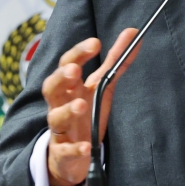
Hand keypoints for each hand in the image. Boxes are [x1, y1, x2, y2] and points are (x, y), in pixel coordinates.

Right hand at [42, 29, 140, 185]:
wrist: (74, 154)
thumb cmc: (87, 113)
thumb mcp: (102, 86)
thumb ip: (116, 61)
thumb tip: (133, 32)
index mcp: (69, 87)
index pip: (68, 64)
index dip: (79, 53)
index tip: (96, 43)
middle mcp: (60, 105)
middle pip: (51, 88)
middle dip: (61, 78)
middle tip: (74, 71)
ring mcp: (60, 129)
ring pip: (55, 118)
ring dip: (67, 111)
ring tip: (81, 105)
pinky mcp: (63, 152)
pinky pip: (66, 151)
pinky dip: (75, 149)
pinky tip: (87, 146)